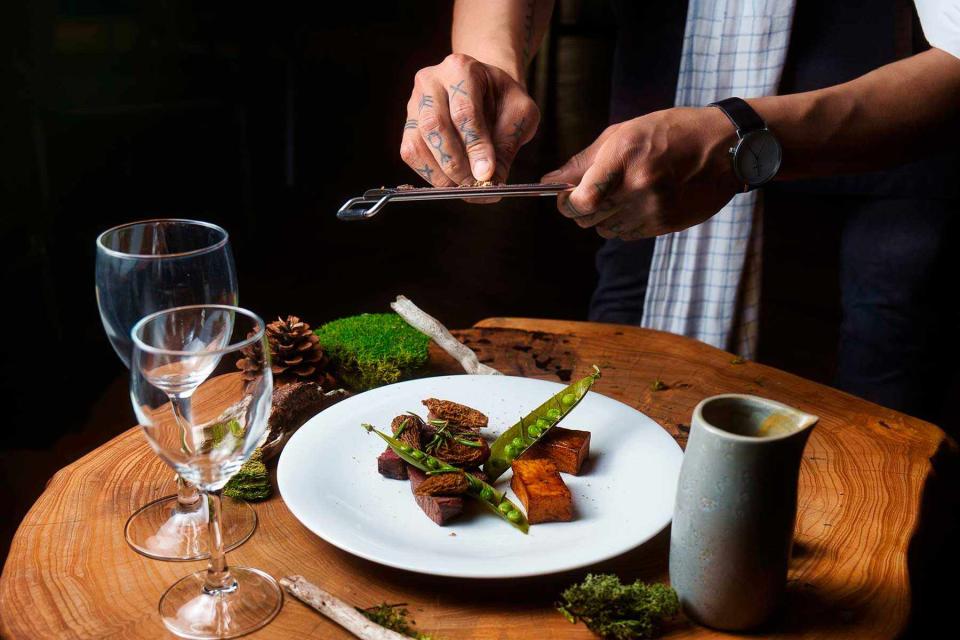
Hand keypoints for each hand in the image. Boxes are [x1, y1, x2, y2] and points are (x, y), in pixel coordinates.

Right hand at [401, 53, 539, 186]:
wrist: (487, 91)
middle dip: (456, 164)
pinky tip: (451, 180)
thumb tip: (492, 180)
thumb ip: (508, 143)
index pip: (464, 111)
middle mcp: (431, 81)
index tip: (487, 174)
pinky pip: (411, 153)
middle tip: (476, 185)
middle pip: (435, 126)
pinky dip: (430, 173)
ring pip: (418, 143)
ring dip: (442, 173)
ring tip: (466, 186)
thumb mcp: (520, 114)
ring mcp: (414, 103)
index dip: (475, 146)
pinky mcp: (409, 125)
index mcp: (462, 69)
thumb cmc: (503, 100)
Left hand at [542, 107, 740, 239]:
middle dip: (581, 208)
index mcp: (624, 157)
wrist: (724, 147)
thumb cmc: (670, 132)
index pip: (580, 200)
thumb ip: (584, 161)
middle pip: (586, 218)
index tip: (566, 195)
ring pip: (604, 230)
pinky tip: (639, 201)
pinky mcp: (664, 225)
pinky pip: (626, 234)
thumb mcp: (624, 133)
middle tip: (591, 191)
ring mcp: (652, 209)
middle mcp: (637, 187)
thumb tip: (551, 182)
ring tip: (621, 193)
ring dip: (603, 216)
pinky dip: (624, 222)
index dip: (566, 202)